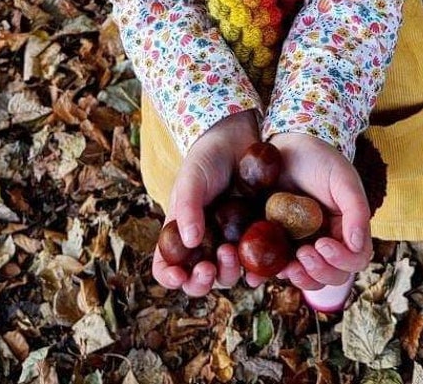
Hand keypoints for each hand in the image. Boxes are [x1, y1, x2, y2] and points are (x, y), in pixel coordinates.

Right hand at [152, 109, 258, 295]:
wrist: (239, 140)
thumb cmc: (207, 158)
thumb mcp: (192, 178)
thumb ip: (187, 207)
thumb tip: (190, 242)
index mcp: (180, 233)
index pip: (166, 266)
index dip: (169, 277)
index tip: (178, 275)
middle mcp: (203, 244)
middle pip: (197, 280)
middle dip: (200, 282)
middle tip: (207, 268)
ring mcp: (229, 242)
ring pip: (225, 275)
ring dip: (226, 273)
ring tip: (230, 252)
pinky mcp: (254, 238)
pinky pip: (254, 265)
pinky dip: (254, 272)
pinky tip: (256, 268)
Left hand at [267, 132, 372, 292]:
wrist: (285, 145)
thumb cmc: (318, 157)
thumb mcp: (342, 178)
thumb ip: (356, 210)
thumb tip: (357, 245)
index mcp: (347, 228)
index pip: (354, 258)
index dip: (341, 260)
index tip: (322, 244)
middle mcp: (327, 240)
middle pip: (333, 275)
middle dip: (319, 272)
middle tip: (303, 254)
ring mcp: (302, 243)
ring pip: (308, 277)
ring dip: (300, 278)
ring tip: (288, 266)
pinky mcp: (278, 241)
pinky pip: (277, 265)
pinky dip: (270, 274)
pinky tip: (260, 273)